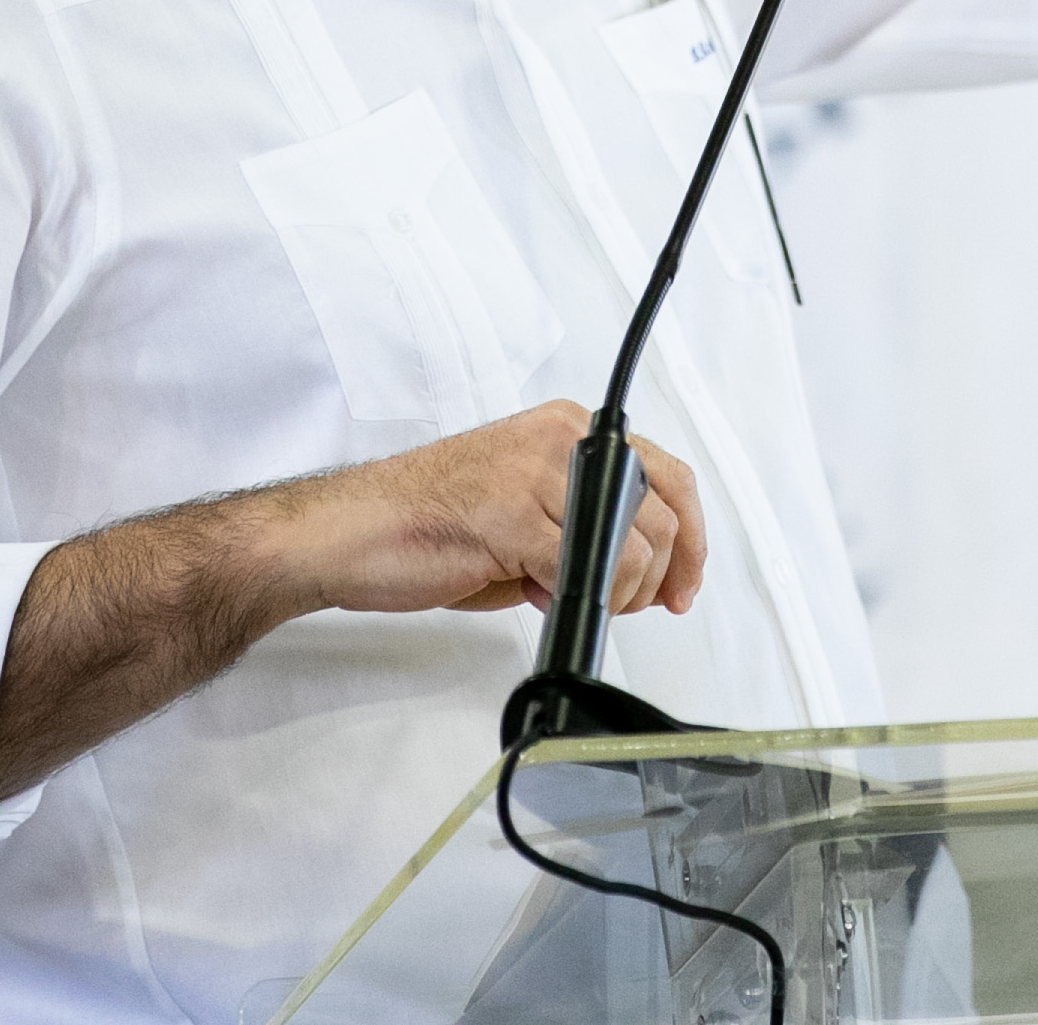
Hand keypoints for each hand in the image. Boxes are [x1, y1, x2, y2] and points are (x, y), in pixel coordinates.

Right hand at [284, 400, 707, 620]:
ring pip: (633, 544)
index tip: (685, 584)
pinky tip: (541, 597)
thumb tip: (632, 571)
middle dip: (659, 577)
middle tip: (629, 607)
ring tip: (574, 602)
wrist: (348, 531)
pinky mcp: (510, 515)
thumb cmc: (424, 523)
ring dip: (620, 593)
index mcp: (566, 429)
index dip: (690, 539)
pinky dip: (579, 596)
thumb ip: (579, 526)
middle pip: (662, 512)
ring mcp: (534, 472)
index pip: (667, 474)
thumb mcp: (522, 510)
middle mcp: (559, 438)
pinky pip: (582, 566)